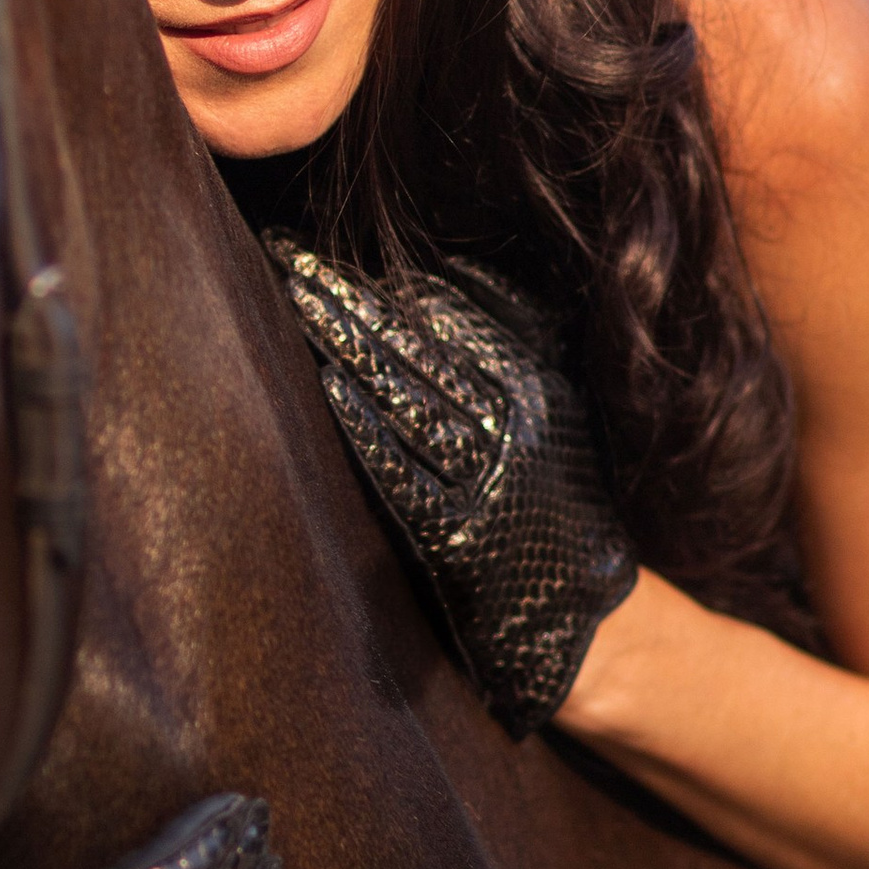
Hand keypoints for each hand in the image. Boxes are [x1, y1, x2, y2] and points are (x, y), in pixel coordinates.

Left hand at [267, 236, 638, 732]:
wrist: (581, 616)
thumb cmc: (554, 501)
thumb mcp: (553, 408)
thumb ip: (512, 338)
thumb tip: (452, 270)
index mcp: (537, 388)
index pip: (446, 317)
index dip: (380, 281)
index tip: (322, 252)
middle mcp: (515, 428)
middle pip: (416, 348)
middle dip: (346, 300)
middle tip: (288, 259)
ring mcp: (487, 482)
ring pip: (407, 397)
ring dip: (347, 346)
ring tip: (294, 302)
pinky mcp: (459, 537)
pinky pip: (408, 472)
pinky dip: (369, 427)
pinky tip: (330, 385)